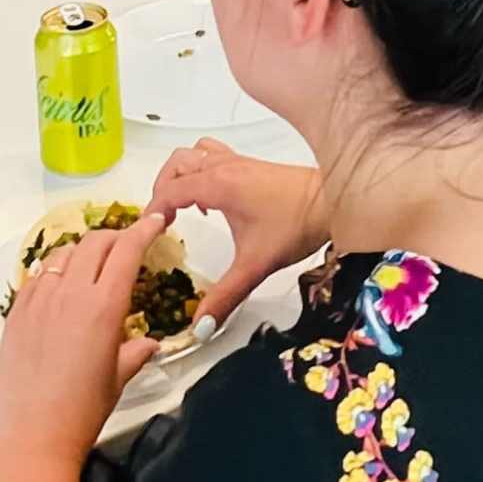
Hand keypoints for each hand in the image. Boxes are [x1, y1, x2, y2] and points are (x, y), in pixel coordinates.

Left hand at [0, 209, 168, 472]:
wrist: (33, 435)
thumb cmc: (82, 411)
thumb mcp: (117, 379)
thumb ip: (135, 353)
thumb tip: (149, 344)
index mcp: (103, 307)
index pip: (127, 251)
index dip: (144, 230)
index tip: (155, 220)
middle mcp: (69, 294)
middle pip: (95, 243)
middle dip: (116, 236)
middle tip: (128, 244)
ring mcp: (38, 301)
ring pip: (63, 254)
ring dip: (84, 250)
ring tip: (94, 262)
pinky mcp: (15, 313)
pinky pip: (37, 276)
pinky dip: (55, 270)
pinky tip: (61, 284)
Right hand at [149, 144, 325, 323]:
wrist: (333, 202)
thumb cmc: (294, 226)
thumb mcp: (256, 265)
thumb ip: (226, 296)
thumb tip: (200, 326)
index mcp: (217, 184)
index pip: (170, 191)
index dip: (153, 209)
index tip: (148, 232)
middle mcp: (223, 166)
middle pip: (177, 164)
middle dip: (162, 188)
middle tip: (162, 219)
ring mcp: (238, 162)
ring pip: (194, 154)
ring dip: (181, 175)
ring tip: (183, 206)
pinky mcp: (252, 165)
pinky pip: (213, 156)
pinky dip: (202, 171)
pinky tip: (213, 201)